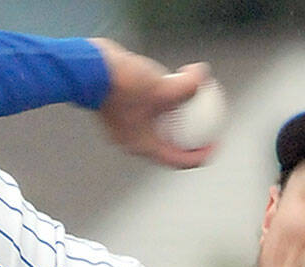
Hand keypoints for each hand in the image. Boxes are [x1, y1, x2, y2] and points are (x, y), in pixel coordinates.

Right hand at [89, 38, 215, 168]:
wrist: (88, 69)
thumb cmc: (122, 82)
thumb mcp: (162, 86)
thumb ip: (188, 86)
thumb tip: (204, 76)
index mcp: (143, 146)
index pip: (178, 160)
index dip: (201, 155)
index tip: (215, 143)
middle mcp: (132, 142)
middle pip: (169, 147)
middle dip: (191, 139)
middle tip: (208, 127)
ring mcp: (124, 128)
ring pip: (158, 130)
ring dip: (176, 120)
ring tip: (193, 105)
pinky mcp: (119, 112)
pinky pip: (148, 115)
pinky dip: (162, 107)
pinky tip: (172, 87)